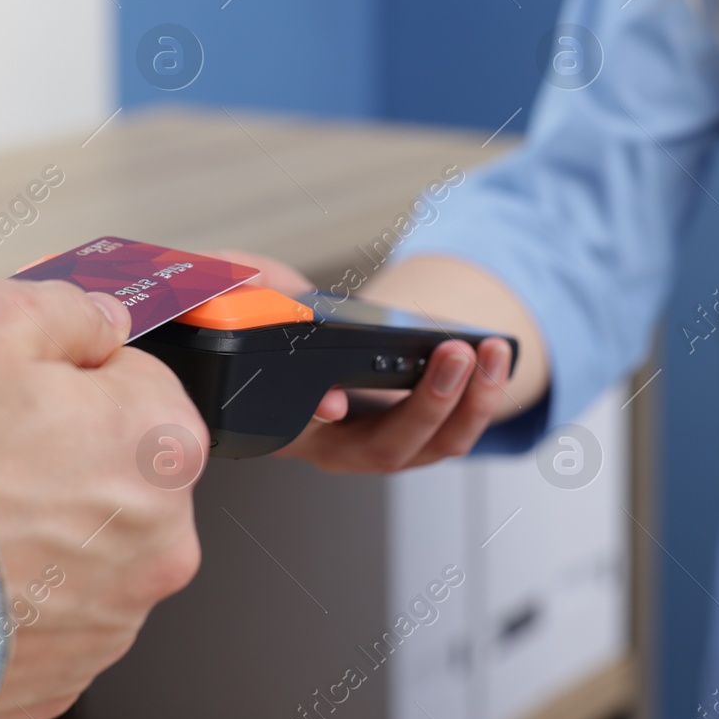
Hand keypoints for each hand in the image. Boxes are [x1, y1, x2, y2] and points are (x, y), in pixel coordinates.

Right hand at [0, 278, 205, 718]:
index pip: (138, 383)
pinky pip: (48, 613)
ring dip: (36, 530)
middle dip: (59, 454)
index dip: (70, 379)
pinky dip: (11, 594)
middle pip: (116, 470)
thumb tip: (105, 321)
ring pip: (83, 546)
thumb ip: (72, 309)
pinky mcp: (65, 675)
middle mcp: (162, 541)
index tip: (18, 395)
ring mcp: (115, 617)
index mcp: (161, 445)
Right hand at [213, 251, 514, 471]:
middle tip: (451, 354)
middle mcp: (334, 448)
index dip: (314, 418)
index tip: (333, 401)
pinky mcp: (420, 438)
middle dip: (425, 405)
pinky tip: (497, 354)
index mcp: (281, 424)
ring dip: (468, 401)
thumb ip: (239, 287)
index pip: (294, 431)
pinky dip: (482, 398)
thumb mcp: (256, 297)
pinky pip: (456, 433)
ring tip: (489, 351)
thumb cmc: (286, 324)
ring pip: (431, 446)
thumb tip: (220, 270)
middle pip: (384, 447)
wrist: (324, 341)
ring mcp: (382, 447)